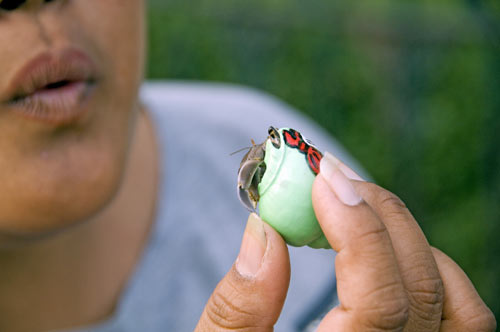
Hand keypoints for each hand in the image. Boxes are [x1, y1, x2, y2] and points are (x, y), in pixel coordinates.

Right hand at [195, 152, 495, 330]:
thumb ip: (237, 307)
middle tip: (332, 176)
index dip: (356, 230)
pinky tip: (388, 247)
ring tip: (356, 204)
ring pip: (451, 297)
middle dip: (375, 213)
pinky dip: (432, 266)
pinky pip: (462, 315)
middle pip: (416, 287)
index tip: (320, 180)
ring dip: (406, 235)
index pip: (377, 303)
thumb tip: (265, 230)